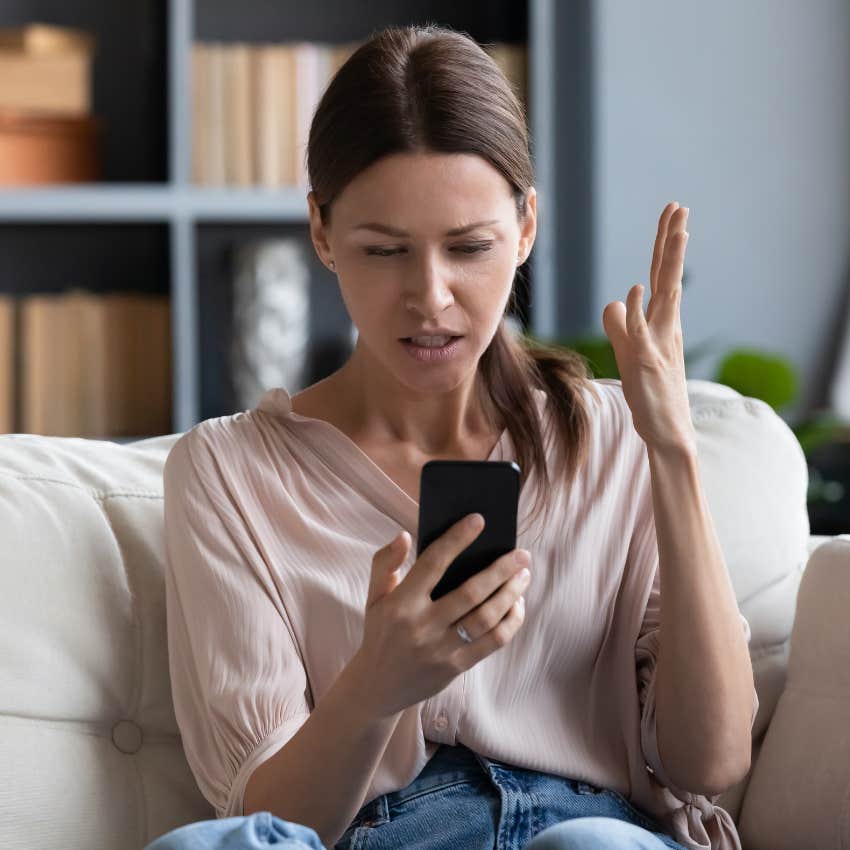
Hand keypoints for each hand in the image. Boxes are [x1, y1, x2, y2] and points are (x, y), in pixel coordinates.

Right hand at [351, 515, 529, 718]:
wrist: (377, 686)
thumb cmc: (381, 631)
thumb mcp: (373, 596)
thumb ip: (385, 562)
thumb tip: (405, 535)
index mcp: (401, 603)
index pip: (433, 563)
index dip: (457, 539)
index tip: (479, 520)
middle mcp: (422, 626)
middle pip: (471, 592)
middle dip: (501, 570)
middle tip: (522, 553)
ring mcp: (441, 649)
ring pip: (486, 618)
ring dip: (510, 594)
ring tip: (523, 576)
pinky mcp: (456, 667)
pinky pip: (493, 642)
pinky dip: (510, 621)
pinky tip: (516, 605)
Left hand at [601, 201, 696, 453]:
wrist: (666, 431)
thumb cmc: (650, 393)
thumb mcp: (629, 353)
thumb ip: (621, 326)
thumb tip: (614, 301)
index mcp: (662, 323)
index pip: (662, 276)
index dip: (665, 246)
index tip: (673, 215)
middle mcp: (665, 328)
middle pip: (669, 277)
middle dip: (673, 242)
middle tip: (680, 208)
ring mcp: (659, 344)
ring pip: (666, 296)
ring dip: (669, 264)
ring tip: (676, 231)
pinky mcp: (648, 364)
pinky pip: (642, 334)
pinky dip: (640, 312)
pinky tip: (636, 289)